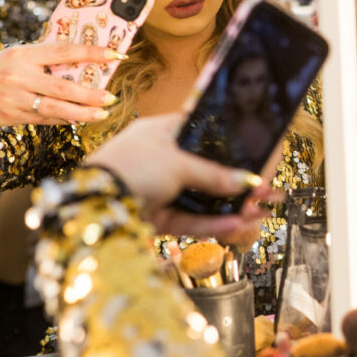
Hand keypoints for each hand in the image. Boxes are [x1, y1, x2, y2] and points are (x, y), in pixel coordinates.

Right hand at [0, 44, 120, 125]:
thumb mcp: (14, 56)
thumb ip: (43, 60)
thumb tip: (80, 66)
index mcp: (23, 54)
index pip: (64, 51)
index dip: (92, 53)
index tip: (116, 54)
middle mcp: (19, 75)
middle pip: (63, 87)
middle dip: (91, 95)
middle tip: (111, 97)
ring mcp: (14, 97)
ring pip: (55, 108)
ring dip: (82, 113)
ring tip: (101, 114)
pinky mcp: (10, 115)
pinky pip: (43, 119)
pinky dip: (63, 119)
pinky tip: (77, 119)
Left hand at [84, 113, 280, 240]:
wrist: (92, 204)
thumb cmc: (129, 167)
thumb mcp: (177, 163)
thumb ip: (214, 175)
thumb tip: (248, 182)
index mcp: (162, 132)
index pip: (205, 131)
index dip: (231, 141)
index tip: (257, 153)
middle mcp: (161, 158)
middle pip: (208, 169)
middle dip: (237, 182)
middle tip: (264, 191)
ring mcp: (158, 188)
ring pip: (202, 198)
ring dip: (230, 206)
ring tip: (257, 212)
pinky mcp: (156, 216)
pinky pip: (190, 219)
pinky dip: (213, 223)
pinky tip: (237, 225)